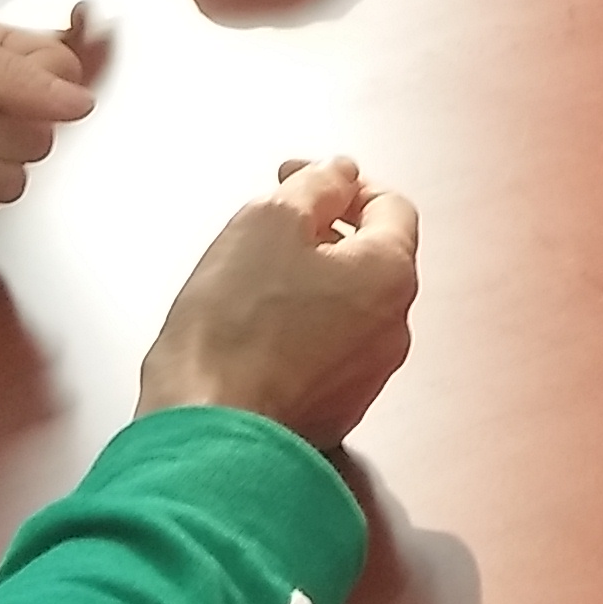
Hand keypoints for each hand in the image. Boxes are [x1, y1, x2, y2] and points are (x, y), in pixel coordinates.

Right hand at [137, 157, 420, 447]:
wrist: (209, 430)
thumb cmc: (234, 325)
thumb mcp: (268, 221)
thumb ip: (316, 185)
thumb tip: (340, 173)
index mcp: (390, 276)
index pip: (390, 206)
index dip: (341, 182)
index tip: (296, 177)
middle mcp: (393, 330)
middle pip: (370, 259)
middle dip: (323, 234)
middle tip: (266, 228)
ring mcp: (366, 378)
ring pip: (346, 309)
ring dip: (309, 285)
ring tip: (250, 284)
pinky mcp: (334, 412)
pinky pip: (324, 354)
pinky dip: (298, 333)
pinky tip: (252, 334)